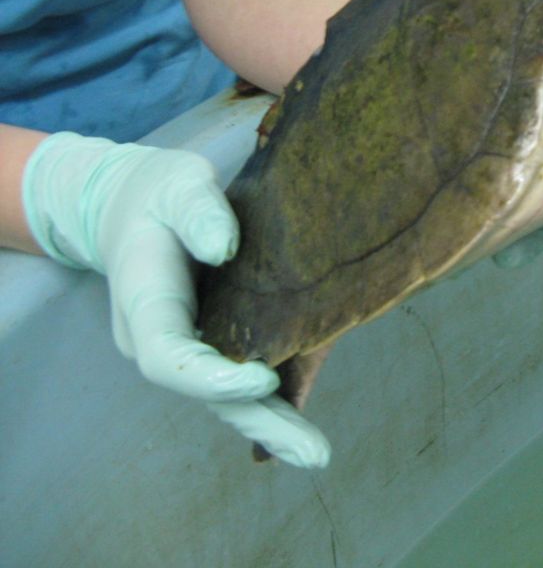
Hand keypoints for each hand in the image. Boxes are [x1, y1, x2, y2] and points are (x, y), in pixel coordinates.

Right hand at [22, 132, 329, 467]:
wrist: (132, 204)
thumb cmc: (158, 193)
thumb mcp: (175, 184)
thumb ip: (197, 211)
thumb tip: (224, 246)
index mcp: (145, 302)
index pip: (170, 356)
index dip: (213, 377)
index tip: (264, 379)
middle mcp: (161, 337)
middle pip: (204, 394)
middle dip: (259, 423)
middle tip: (312, 454)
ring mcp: (185, 345)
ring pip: (225, 397)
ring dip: (272, 425)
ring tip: (315, 454)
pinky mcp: (212, 341)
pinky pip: (237, 382)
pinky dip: (270, 406)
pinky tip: (302, 431)